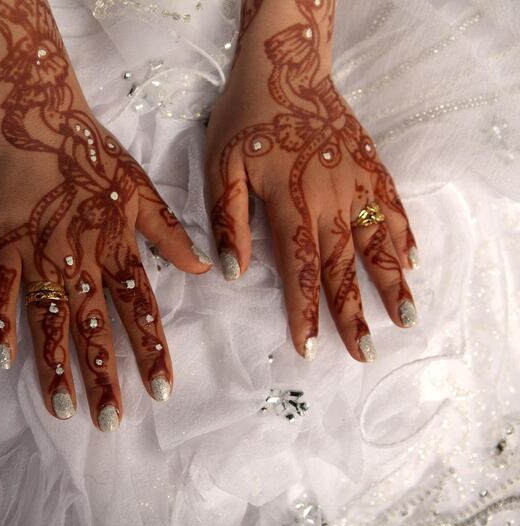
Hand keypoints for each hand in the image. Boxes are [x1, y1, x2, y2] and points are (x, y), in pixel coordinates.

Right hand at [0, 116, 210, 430]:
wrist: (38, 124)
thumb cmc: (91, 157)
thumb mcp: (141, 189)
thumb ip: (169, 233)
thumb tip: (205, 268)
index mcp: (116, 249)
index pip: (139, 310)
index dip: (151, 350)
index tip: (161, 390)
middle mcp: (80, 262)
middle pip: (94, 327)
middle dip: (104, 376)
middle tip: (111, 421)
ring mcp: (38, 257)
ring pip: (50, 320)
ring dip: (56, 365)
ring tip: (63, 408)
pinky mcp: (2, 247)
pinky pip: (0, 290)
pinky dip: (0, 323)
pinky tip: (3, 360)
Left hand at [205, 0, 417, 361]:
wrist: (284, 66)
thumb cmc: (244, 120)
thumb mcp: (220, 167)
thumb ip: (229, 219)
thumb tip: (232, 271)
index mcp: (290, 203)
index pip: (299, 269)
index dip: (304, 312)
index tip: (310, 349)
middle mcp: (329, 198)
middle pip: (343, 266)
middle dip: (354, 313)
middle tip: (366, 353)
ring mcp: (355, 181)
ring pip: (376, 241)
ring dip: (391, 283)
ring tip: (406, 317)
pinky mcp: (370, 165)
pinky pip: (391, 205)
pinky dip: (402, 235)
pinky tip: (411, 260)